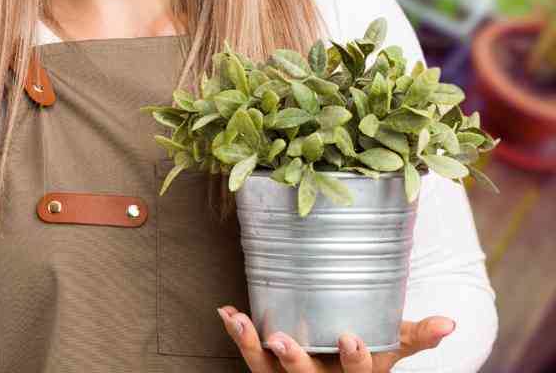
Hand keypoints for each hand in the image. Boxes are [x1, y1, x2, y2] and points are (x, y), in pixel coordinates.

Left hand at [217, 305, 455, 371]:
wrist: (341, 365)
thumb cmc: (369, 350)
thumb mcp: (393, 347)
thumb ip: (417, 335)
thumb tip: (451, 322)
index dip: (354, 360)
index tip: (348, 337)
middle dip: (293, 362)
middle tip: (281, 340)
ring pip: (267, 371)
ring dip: (250, 346)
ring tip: (239, 320)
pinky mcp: (267, 368)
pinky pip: (249, 356)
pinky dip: (237, 335)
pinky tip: (227, 313)